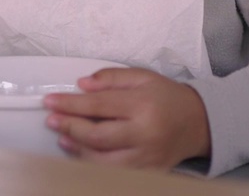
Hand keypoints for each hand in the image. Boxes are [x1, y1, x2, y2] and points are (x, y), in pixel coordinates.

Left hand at [42, 67, 211, 168]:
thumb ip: (111, 78)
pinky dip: (92, 163)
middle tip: (51, 120)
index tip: (50, 102)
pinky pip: (114, 173)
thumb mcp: (142, 76)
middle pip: (97, 136)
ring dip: (77, 149)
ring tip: (62, 137)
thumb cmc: (166, 97)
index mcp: (143, 105)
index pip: (98, 105)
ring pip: (103, 161)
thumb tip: (82, 84)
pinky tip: (80, 151)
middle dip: (69, 127)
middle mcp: (145, 134)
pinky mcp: (148, 172)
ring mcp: (146, 157)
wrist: (198, 123)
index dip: (70, 104)